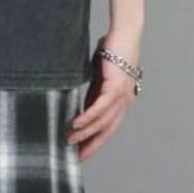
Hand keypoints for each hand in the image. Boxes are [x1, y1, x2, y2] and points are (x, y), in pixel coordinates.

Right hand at [66, 31, 140, 160]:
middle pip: (107, 131)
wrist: (124, 35)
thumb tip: (82, 112)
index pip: (108, 129)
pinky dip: (88, 117)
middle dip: (91, 145)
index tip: (82, 154)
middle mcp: (124, 102)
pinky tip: (76, 124)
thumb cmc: (112, 53)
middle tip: (76, 157)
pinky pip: (100, 107)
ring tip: (69, 140)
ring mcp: (122, 96)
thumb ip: (93, 96)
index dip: (95, 143)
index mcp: (122, 102)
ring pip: (102, 122)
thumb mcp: (99, 80)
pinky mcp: (115, 87)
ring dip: (85, 133)